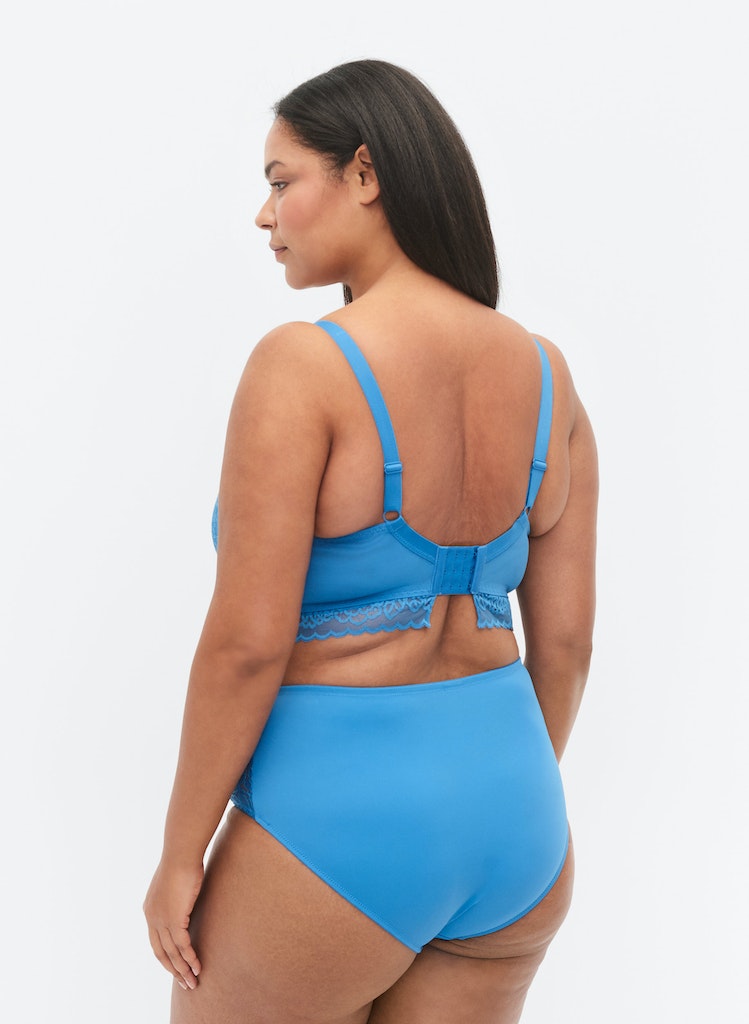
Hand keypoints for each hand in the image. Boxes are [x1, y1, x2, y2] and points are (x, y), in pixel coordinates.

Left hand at [144, 859, 203, 989]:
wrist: (181, 852)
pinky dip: (190, 958)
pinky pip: (182, 946)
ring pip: (172, 953)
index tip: (177, 967)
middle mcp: (152, 917)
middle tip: (185, 982)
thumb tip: (188, 896)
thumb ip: (178, 895)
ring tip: (193, 982)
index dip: (166, 956)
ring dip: (183, 970)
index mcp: (150, 909)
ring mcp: (161, 919)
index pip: (156, 941)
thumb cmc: (182, 860)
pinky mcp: (174, 919)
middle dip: (173, 969)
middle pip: (161, 952)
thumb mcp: (176, 882)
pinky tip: (197, 967)